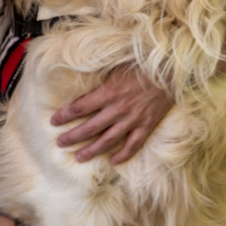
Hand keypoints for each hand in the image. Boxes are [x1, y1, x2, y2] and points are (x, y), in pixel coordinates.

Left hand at [51, 66, 173, 163]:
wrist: (171, 71)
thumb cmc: (141, 65)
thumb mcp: (116, 67)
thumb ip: (100, 80)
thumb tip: (83, 87)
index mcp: (108, 93)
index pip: (79, 108)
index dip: (64, 116)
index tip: (54, 121)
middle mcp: (118, 109)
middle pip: (89, 128)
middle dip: (72, 137)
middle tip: (60, 143)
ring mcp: (133, 120)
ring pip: (108, 140)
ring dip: (92, 151)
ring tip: (79, 158)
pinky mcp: (147, 125)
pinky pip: (133, 145)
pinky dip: (123, 155)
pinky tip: (113, 161)